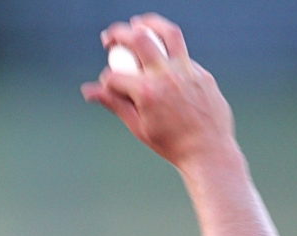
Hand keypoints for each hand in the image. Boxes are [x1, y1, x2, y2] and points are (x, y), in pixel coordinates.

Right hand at [81, 13, 237, 169]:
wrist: (208, 151)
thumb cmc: (170, 144)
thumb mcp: (137, 126)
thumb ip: (114, 103)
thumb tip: (88, 91)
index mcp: (147, 92)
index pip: (115, 76)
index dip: (106, 80)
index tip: (107, 86)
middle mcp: (166, 76)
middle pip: (139, 39)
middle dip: (119, 34)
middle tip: (110, 37)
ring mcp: (187, 72)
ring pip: (167, 34)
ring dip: (149, 24)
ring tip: (137, 23)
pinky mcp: (202, 74)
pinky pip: (183, 57)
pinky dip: (168, 55)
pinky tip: (162, 62)